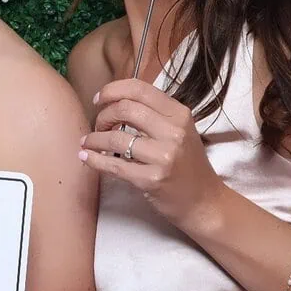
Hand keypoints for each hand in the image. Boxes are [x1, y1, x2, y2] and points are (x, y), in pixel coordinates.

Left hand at [78, 78, 227, 234]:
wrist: (204, 201)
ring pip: (116, 138)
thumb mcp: (180, 130)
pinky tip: (86, 157)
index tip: (99, 99)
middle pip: (125, 109)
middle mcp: (173, 132)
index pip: (139, 89)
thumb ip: (155, 113)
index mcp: (179, 114)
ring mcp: (163, 156)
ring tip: (88, 143)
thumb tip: (115, 100)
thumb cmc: (187, 164)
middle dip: (103, 115)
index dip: (112, 90)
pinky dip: (95, 159)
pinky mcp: (152, 179)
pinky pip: (115, 165)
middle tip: (98, 125)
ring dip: (95, 139)